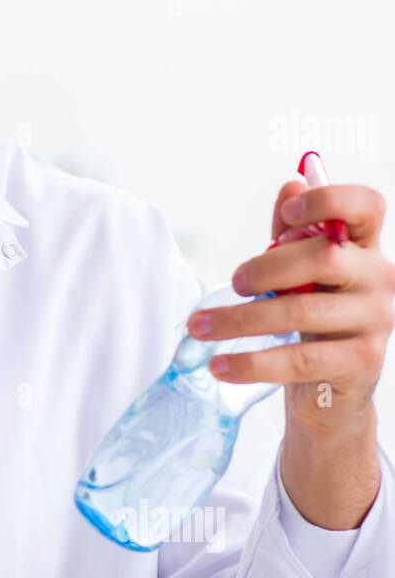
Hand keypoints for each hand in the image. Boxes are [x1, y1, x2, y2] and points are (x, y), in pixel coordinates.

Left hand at [186, 180, 394, 433]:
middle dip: (267, 268)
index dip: (328, 200)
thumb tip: (291, 185)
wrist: (331, 391)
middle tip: (232, 283)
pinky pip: (299, 359)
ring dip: (241, 320)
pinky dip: (253, 363)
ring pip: (302, 311)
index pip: (366, 206)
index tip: (286, 216)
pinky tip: (221, 366)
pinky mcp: (361, 363)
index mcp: (365, 248)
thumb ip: (293, 233)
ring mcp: (375, 321)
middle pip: (324, 257)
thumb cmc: (314, 321)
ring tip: (200, 328)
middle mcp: (379, 278)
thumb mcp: (301, 274)